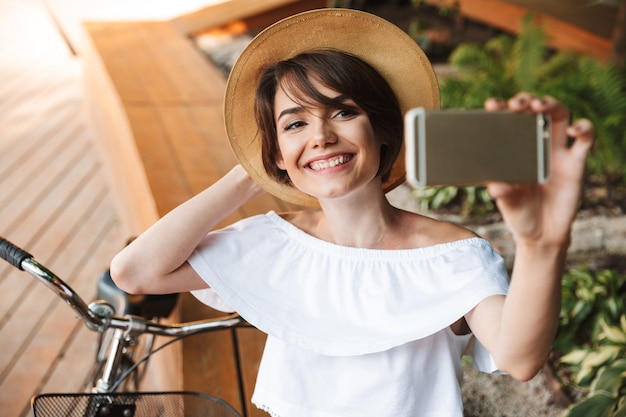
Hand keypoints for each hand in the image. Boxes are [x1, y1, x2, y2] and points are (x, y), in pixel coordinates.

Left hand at [484, 92, 594, 246]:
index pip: (509, 122)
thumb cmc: (519, 214)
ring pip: (561, 115)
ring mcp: (557, 151)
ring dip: (552, 105)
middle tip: (518, 104)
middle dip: (528, 100)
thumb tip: (495, 188)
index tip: (491, 105)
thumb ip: (503, 194)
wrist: (542, 234)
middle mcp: (536, 145)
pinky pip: (585, 139)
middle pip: (536, 110)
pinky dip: (583, 128)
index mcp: (514, 150)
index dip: (502, 109)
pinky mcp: (576, 163)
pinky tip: (573, 131)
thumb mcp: (507, 204)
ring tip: (540, 106)